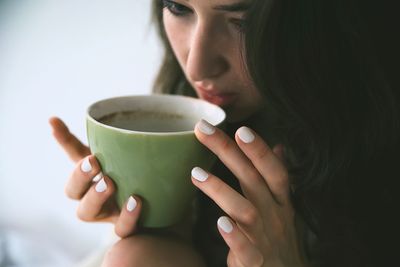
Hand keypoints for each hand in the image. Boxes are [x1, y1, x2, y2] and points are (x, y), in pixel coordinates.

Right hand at [49, 117, 141, 237]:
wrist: (169, 205)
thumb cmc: (149, 173)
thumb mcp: (142, 154)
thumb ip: (134, 140)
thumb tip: (137, 121)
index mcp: (95, 172)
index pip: (75, 153)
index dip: (64, 138)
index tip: (55, 121)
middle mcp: (95, 193)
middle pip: (73, 190)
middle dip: (78, 175)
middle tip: (93, 162)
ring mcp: (108, 212)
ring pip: (86, 211)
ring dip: (94, 196)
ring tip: (108, 182)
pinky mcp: (126, 226)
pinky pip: (121, 229)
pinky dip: (126, 216)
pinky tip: (136, 201)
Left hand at [192, 120, 306, 266]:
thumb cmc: (278, 237)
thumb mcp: (282, 206)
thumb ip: (275, 178)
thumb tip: (280, 147)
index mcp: (280, 201)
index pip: (273, 169)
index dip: (259, 149)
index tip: (239, 128)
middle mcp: (275, 216)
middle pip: (253, 179)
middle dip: (229, 152)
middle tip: (203, 130)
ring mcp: (266, 238)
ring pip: (246, 210)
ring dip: (221, 190)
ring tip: (195, 173)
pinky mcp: (256, 261)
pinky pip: (246, 249)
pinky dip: (234, 236)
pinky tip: (218, 222)